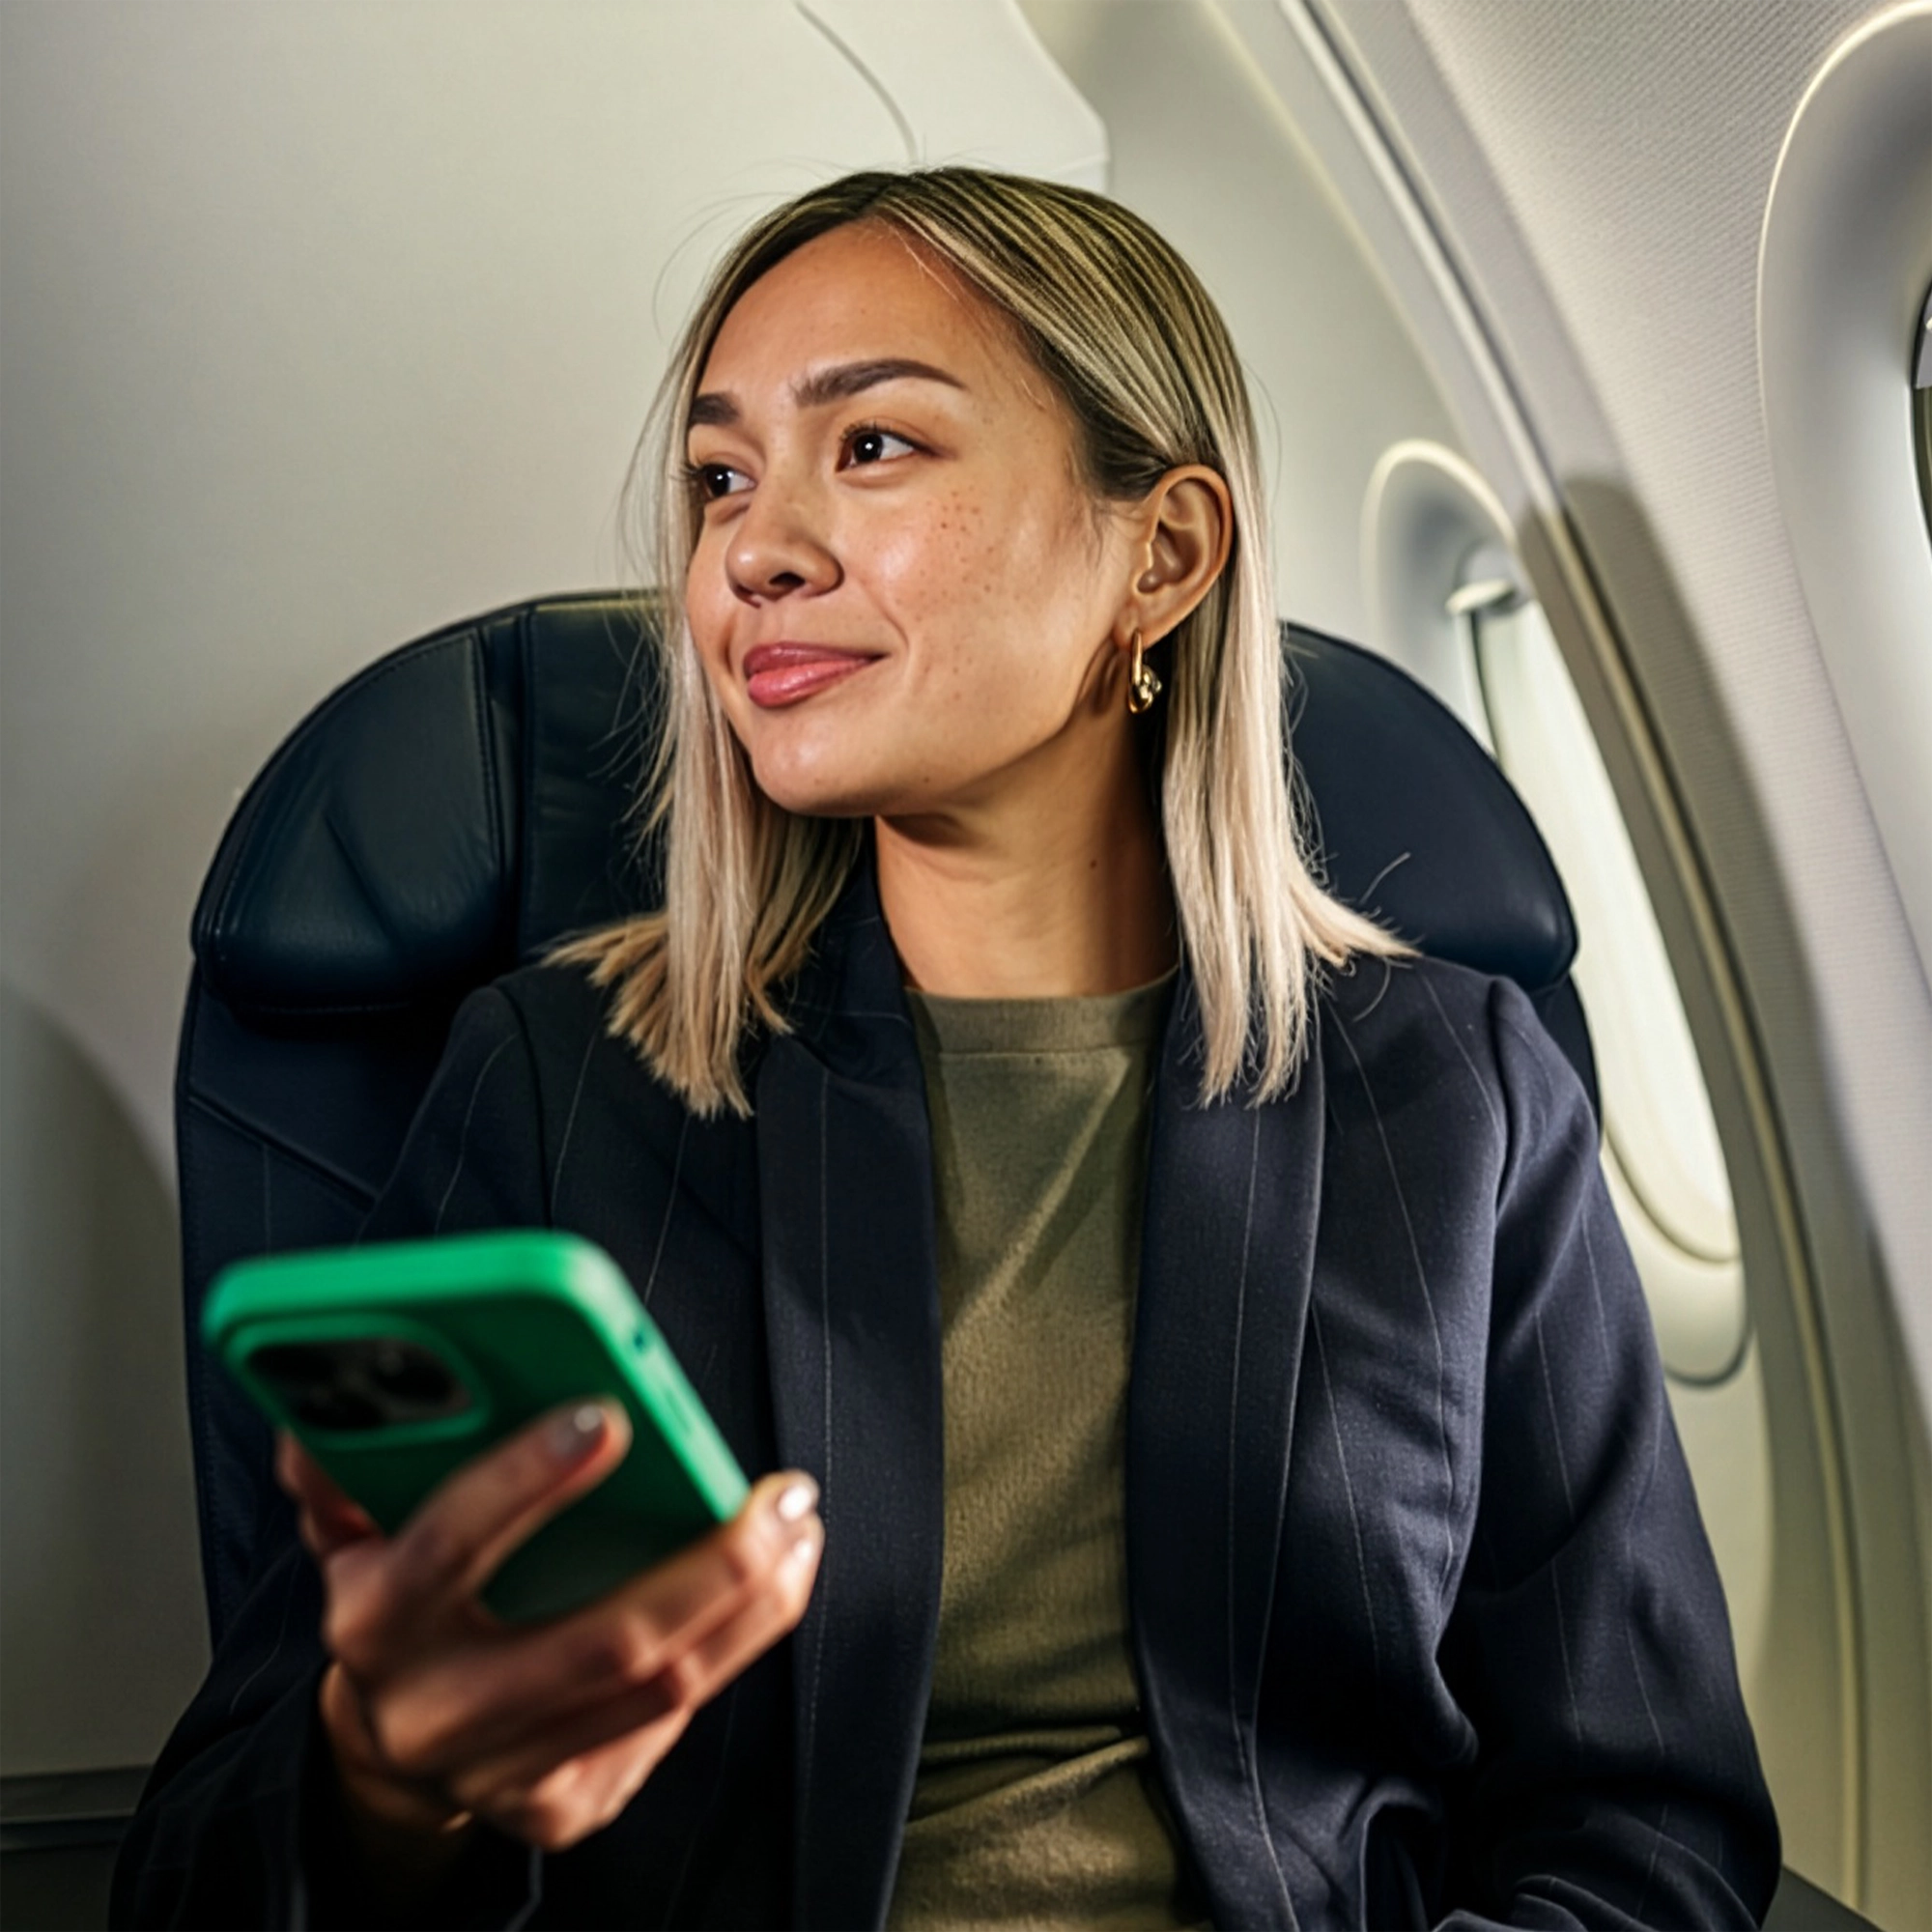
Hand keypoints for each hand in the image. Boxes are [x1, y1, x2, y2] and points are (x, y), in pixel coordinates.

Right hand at [276, 1405, 821, 1868]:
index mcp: (378, 1618)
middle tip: (781, 1496)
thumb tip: (334, 1397)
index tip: (608, 1415)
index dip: (525, 1480)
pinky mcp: (564, 1805)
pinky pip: (667, 1722)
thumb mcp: (355, 1524)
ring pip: (661, 1687)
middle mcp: (438, 1708)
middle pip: (601, 1640)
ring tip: (797, 1524)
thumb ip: (351, 1457)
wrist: (389, 1747)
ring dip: (752, 1602)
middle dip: (710, 1565)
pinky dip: (733, 1643)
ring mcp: (505, 1770)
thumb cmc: (396, 1599)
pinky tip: (772, 1581)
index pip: (449, 1546)